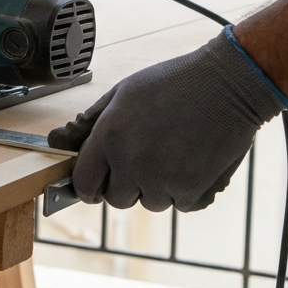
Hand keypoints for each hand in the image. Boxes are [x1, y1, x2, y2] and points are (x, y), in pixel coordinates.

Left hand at [48, 27, 287, 211]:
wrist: (228, 84)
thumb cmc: (173, 83)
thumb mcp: (122, 92)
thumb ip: (90, 122)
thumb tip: (59, 140)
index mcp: (109, 138)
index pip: (83, 184)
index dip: (88, 185)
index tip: (96, 182)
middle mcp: (132, 163)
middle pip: (115, 200)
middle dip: (124, 185)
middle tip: (141, 162)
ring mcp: (163, 180)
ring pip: (149, 203)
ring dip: (156, 188)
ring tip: (170, 155)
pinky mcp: (192, 189)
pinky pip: (180, 204)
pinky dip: (184, 191)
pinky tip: (190, 162)